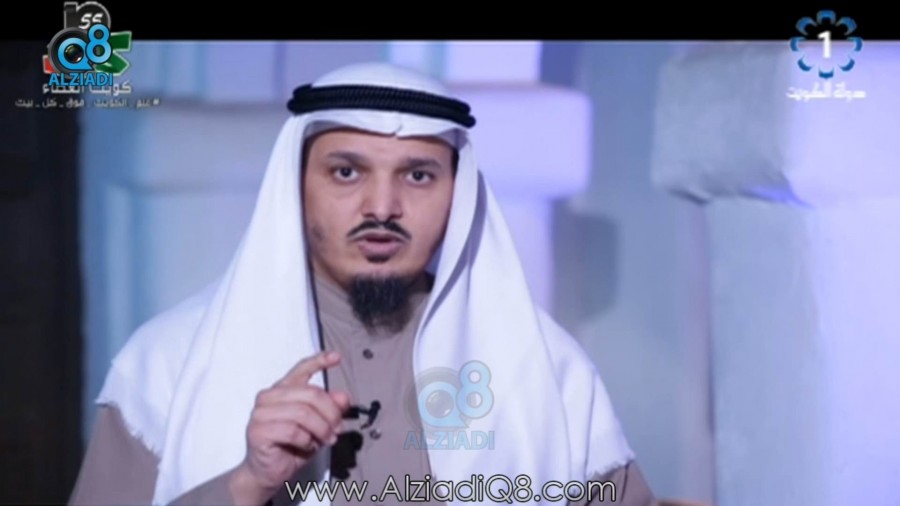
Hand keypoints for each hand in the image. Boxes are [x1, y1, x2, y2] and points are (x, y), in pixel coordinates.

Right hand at [229, 351, 349, 504]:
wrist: (269, 472)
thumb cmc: (292, 446)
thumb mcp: (318, 425)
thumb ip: (330, 409)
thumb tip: (343, 397)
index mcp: (283, 390)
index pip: (301, 369)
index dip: (319, 361)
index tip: (337, 357)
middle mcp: (269, 397)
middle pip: (311, 394)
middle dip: (330, 413)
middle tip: (337, 429)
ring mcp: (261, 413)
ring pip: (303, 413)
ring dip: (321, 429)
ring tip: (325, 439)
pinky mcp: (258, 431)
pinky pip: (293, 431)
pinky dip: (306, 440)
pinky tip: (306, 446)